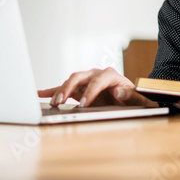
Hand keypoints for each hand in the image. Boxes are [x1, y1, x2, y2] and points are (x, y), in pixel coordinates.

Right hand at [38, 67, 158, 107]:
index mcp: (110, 75)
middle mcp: (96, 74)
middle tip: (61, 102)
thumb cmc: (135, 99)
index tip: (84, 104)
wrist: (131, 99)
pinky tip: (41, 94)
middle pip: (79, 77)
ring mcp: (86, 80)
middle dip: (69, 89)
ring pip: (70, 82)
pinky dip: (53, 90)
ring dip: (60, 91)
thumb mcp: (138, 100)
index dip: (90, 92)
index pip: (97, 81)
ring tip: (53, 103)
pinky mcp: (80, 88)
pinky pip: (64, 88)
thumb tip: (119, 92)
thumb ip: (130, 96)